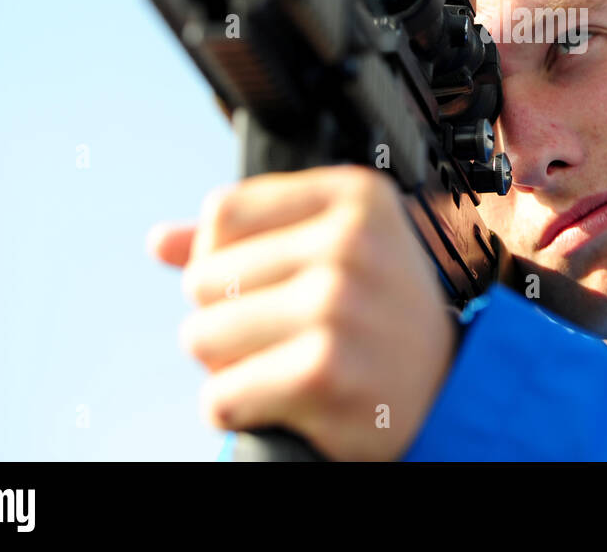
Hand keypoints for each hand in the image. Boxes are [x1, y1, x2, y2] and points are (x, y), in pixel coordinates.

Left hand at [146, 165, 457, 460]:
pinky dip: (237, 410)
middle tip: (286, 334)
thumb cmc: (384, 317)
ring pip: (202, 336)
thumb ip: (251, 238)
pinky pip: (220, 395)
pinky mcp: (325, 372)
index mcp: (355, 196)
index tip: (272, 284)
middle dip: (227, 318)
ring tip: (282, 366)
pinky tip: (283, 402)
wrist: (446, 393)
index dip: (226, 258)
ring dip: (229, 367)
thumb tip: (160, 241)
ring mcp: (338, 305)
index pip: (225, 212)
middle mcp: (351, 242)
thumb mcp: (338, 251)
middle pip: (203, 277)